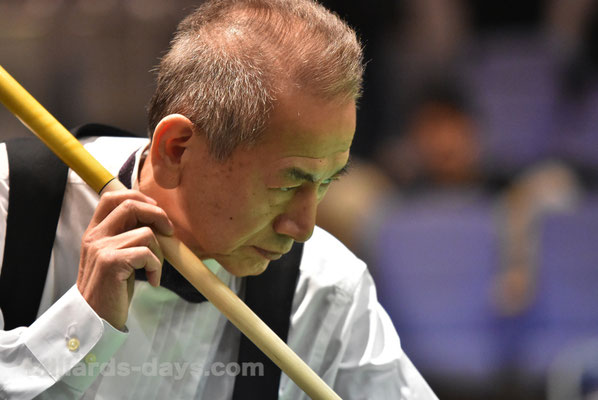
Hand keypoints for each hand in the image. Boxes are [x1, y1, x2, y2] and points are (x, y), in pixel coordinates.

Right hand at [77, 190, 173, 329]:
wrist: (96, 317)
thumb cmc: (112, 286)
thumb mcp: (116, 255)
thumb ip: (126, 234)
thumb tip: (156, 217)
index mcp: (95, 231)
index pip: (112, 197)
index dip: (138, 196)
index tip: (155, 210)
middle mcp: (95, 236)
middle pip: (131, 206)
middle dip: (158, 215)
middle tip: (169, 232)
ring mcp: (101, 249)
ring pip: (146, 233)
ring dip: (160, 251)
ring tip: (154, 268)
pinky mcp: (111, 263)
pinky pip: (147, 253)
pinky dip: (156, 267)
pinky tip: (152, 280)